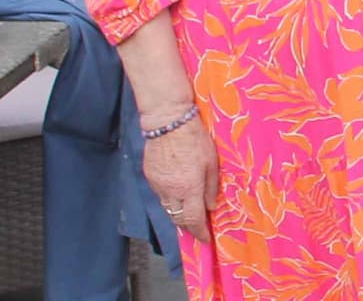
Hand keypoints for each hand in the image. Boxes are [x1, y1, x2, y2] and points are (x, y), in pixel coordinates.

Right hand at [140, 109, 218, 243]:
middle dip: (188, 225)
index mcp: (189, 188)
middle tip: (197, 226)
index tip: (204, 239)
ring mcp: (158, 186)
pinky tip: (176, 192)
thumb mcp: (212, 161)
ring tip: (187, 211)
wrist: (167, 123)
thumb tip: (211, 207)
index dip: (199, 233)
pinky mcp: (150, 177)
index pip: (193, 220)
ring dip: (178, 213)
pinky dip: (169, 198)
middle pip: (178, 218)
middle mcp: (171, 192)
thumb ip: (211, 187)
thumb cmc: (195, 139)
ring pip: (168, 208)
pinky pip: (160, 195)